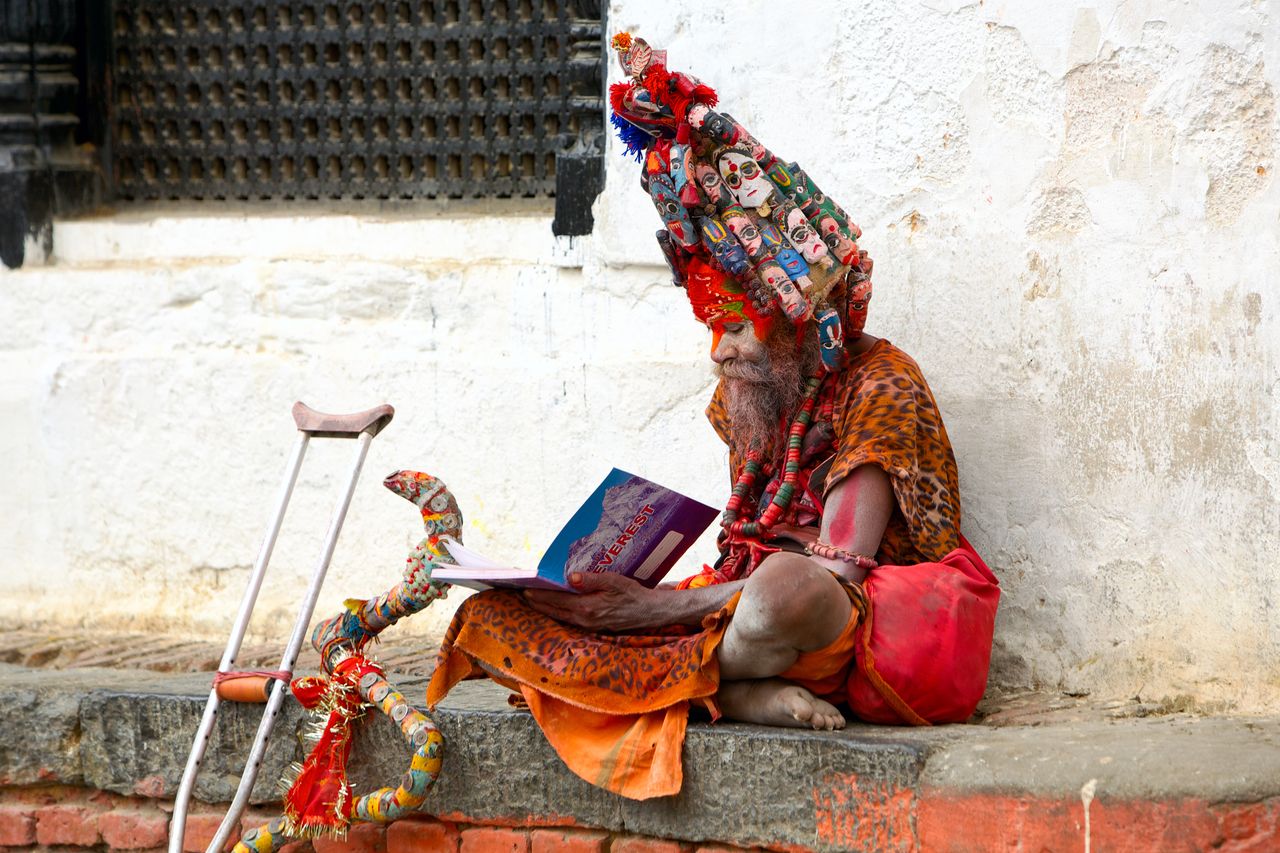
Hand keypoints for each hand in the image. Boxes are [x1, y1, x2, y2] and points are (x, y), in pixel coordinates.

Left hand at [523, 571, 662, 631]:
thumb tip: (571, 577)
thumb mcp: (614, 581)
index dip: (539, 594)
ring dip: (544, 608)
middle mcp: (584, 620)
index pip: (556, 600)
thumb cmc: (632, 594)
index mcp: (587, 607)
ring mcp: (587, 626)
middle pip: (553, 611)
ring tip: (531, 600)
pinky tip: (552, 607)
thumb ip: (592, 579)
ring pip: (559, 617)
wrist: (649, 612)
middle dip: (536, 602)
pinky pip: (568, 620)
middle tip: (521, 594)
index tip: (524, 588)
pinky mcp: (592, 627)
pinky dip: (556, 613)